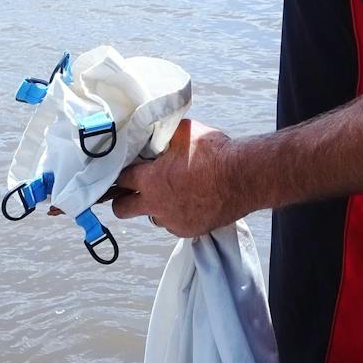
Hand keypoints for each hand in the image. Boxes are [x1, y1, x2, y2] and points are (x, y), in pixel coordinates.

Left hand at [106, 119, 240, 237]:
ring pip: (151, 218)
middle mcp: (156, 204)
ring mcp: (172, 220)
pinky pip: (174, 224)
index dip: (121, 173)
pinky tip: (188, 201)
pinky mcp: (189, 230)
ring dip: (154, 207)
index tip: (125, 170)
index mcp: (150, 180)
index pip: (119, 179)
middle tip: (131, 190)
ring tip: (169, 193)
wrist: (243, 177)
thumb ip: (163, 135)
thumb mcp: (184, 132)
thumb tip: (155, 132)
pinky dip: (176, 215)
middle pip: (122, 209)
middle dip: (122, 199)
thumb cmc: (214, 153)